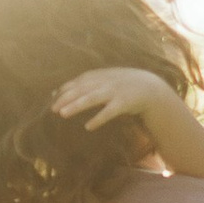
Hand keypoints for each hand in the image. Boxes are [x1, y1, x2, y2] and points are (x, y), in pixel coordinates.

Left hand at [53, 66, 174, 128]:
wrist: (151, 88)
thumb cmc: (124, 85)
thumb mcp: (106, 79)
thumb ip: (88, 83)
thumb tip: (62, 91)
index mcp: (100, 75)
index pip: (79, 81)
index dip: (65, 89)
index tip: (52, 98)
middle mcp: (105, 81)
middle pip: (82, 89)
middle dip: (66, 98)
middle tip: (52, 109)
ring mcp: (114, 91)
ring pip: (92, 98)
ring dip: (76, 105)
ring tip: (62, 114)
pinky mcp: (124, 103)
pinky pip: (109, 112)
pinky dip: (99, 118)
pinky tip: (88, 126)